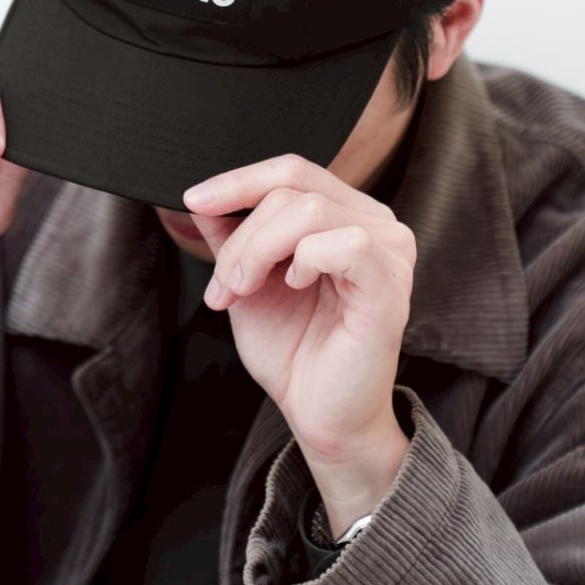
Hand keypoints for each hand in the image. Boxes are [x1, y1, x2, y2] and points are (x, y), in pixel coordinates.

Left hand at [181, 154, 415, 459]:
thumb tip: (203, 198)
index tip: (194, 199)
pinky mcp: (389, 285)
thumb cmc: (294, 351)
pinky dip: (303, 261)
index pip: (294, 170)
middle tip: (224, 285)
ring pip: (308, 211)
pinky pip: (344, 243)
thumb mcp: (248, 281)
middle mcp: (376, 225)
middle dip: (242, 235)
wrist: (319, 414)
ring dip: (258, 250)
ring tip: (243, 291)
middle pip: (293, 187)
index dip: (240, 179)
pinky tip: (294, 286)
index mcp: (348, 215)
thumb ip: (233, 236)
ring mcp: (389, 252)